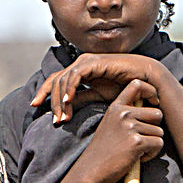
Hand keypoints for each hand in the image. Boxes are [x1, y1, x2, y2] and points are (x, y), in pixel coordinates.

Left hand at [31, 53, 164, 125]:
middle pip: (55, 81)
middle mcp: (80, 64)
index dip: (44, 93)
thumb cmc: (126, 89)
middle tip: (55, 121)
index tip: (35, 107)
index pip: (55, 81)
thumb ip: (82, 98)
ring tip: (63, 117)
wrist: (146, 81)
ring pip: (63, 79)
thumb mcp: (99, 96)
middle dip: (52, 102)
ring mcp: (86, 61)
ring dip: (60, 100)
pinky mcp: (93, 62)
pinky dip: (70, 89)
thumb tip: (65, 107)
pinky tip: (68, 103)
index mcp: (80, 71)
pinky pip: (75, 76)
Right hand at [75, 78, 165, 182]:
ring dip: (152, 144)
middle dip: (154, 128)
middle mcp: (123, 113)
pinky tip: (138, 157)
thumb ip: (126, 115)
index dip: (151, 91)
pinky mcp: (137, 142)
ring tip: (136, 150)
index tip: (154, 101)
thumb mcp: (110, 124)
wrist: (92, 169)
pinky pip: (158, 144)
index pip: (136, 85)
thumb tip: (152, 111)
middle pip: (157, 113)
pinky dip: (152, 153)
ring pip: (159, 131)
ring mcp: (130, 127)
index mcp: (116, 107)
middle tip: (141, 140)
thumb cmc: (103, 150)